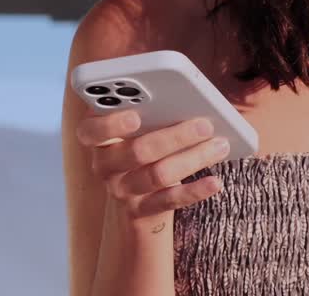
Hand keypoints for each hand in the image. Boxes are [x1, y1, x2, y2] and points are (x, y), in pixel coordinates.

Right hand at [75, 109, 228, 221]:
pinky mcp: (140, 211)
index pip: (89, 131)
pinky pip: (169, 201)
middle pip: (137, 151)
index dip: (109, 124)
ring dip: (193, 158)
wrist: (138, 198)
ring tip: (220, 145)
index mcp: (97, 138)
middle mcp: (103, 165)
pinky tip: (214, 182)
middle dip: (175, 136)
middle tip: (205, 124)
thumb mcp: (137, 129)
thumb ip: (147, 111)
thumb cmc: (142, 146)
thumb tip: (182, 97)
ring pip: (158, 175)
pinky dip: (194, 191)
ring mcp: (120, 190)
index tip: (135, 116)